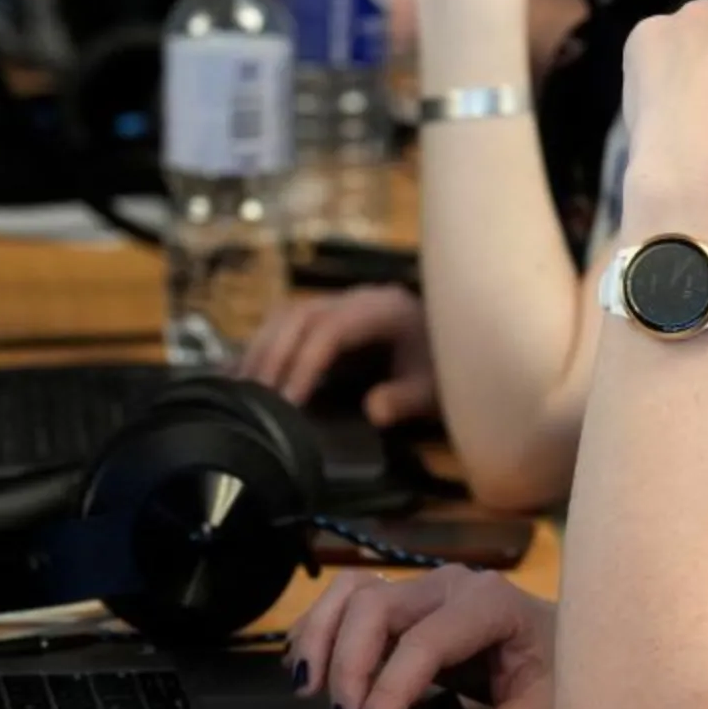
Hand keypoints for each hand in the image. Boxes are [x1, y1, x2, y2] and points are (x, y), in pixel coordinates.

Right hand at [235, 285, 435, 425]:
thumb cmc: (449, 367)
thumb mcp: (437, 389)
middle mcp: (357, 298)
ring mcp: (342, 302)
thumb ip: (407, 398)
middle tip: (253, 397)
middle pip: (300, 316)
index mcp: (383, 309)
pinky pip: (289, 321)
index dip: (304, 362)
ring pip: (288, 314)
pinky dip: (265, 344)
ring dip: (262, 348)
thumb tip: (373, 410)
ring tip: (242, 386)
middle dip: (272, 355)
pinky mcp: (332, 313)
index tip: (287, 400)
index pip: (331, 329)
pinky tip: (244, 370)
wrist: (465, 340)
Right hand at [286, 565, 556, 708]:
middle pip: (374, 606)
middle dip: (347, 665)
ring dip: (320, 638)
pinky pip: (345, 597)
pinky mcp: (399, 594)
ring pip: (350, 592)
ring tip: (307, 690)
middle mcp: (447, 583)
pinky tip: (306, 667)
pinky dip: (319, 627)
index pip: (424, 641)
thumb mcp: (552, 702)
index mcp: (488, 604)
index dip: (389, 687)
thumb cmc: (553, 666)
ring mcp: (419, 584)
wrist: (554, 635)